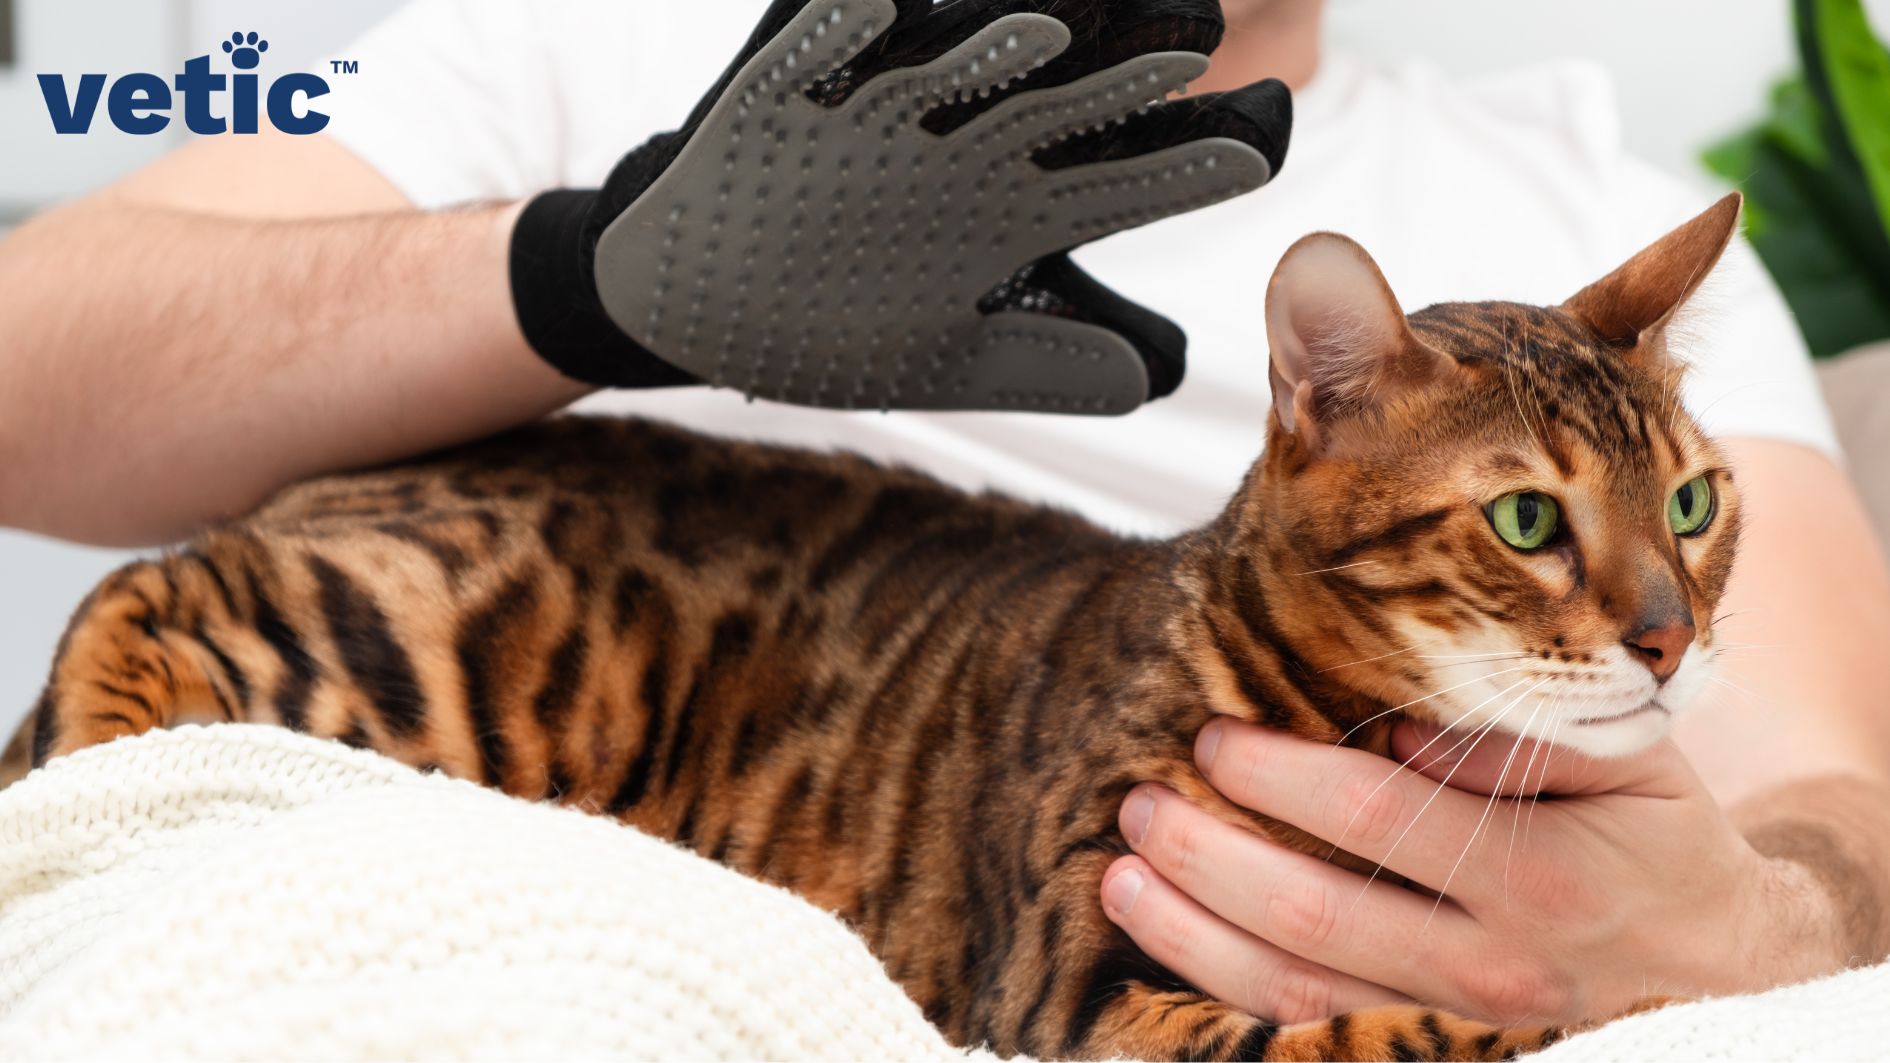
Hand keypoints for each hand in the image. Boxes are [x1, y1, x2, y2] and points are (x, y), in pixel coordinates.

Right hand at [507, 0, 1290, 409]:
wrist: (693, 299)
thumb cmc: (832, 326)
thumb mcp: (947, 355)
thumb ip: (1049, 360)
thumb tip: (1160, 379)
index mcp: (1006, 210)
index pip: (1118, 175)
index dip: (1187, 160)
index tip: (1259, 147)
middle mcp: (955, 148)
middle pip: (1052, 99)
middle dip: (1117, 73)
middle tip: (1196, 38)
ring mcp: (872, 114)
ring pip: (944, 64)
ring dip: (992, 46)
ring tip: (1050, 28)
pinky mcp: (783, 89)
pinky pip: (813, 48)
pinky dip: (842, 31)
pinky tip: (878, 11)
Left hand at [1100, 717, 1851, 1025]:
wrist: (1715, 965)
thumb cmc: (1655, 842)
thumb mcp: (1628, 762)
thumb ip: (1522, 738)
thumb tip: (1406, 730)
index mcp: (1539, 879)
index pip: (1376, 817)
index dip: (1281, 776)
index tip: (1216, 736)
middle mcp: (1489, 966)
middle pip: (1312, 915)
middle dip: (1207, 855)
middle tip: (1140, 804)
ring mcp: (1455, 1023)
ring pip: (1296, 993)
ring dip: (1194, 936)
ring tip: (1121, 879)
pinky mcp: (1432, 1049)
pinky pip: (1315, 1035)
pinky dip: (1233, 999)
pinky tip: (1176, 956)